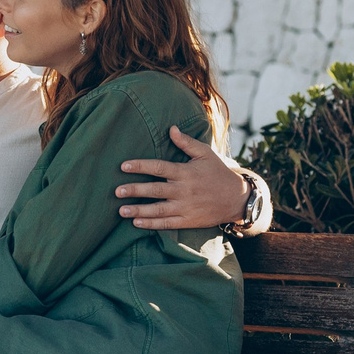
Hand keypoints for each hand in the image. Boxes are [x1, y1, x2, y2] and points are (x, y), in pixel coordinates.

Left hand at [118, 125, 253, 229]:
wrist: (236, 199)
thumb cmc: (218, 173)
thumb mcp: (205, 154)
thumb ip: (186, 142)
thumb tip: (171, 128)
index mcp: (186, 172)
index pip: (159, 167)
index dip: (140, 166)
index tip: (123, 166)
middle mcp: (184, 190)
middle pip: (155, 190)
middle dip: (135, 191)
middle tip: (117, 191)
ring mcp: (185, 207)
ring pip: (158, 210)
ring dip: (138, 211)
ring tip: (121, 211)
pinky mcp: (188, 221)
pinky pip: (167, 224)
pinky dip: (151, 224)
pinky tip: (137, 223)